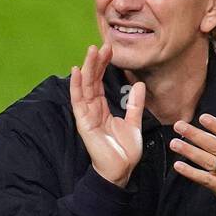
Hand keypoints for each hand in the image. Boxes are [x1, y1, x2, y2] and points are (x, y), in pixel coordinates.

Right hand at [69, 40, 145, 186]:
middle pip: (92, 81)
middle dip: (96, 62)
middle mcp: (92, 109)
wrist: (121, 170)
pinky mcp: (84, 122)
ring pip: (85, 86)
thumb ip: (135, 104)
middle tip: (102, 45)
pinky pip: (78, 101)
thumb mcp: (133, 123)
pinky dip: (76, 85)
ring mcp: (86, 115)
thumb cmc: (124, 151)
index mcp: (102, 108)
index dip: (103, 65)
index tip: (109, 50)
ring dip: (87, 68)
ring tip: (91, 51)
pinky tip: (77, 71)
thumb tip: (139, 85)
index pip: (100, 82)